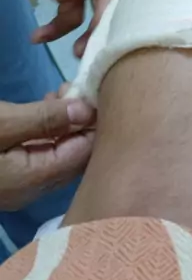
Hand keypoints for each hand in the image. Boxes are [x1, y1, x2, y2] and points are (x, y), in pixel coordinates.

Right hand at [0, 93, 94, 209]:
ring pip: (60, 156)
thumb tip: (87, 111)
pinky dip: (50, 134)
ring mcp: (22, 187)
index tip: (94, 92)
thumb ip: (44, 119)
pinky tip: (45, 111)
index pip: (85, 153)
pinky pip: (43, 157)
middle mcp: (33, 190)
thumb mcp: (2, 123)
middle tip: (74, 89)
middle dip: (82, 121)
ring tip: (60, 93)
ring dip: (66, 126)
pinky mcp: (12, 179)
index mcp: (34, 179)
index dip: (95, 121)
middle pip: (76, 156)